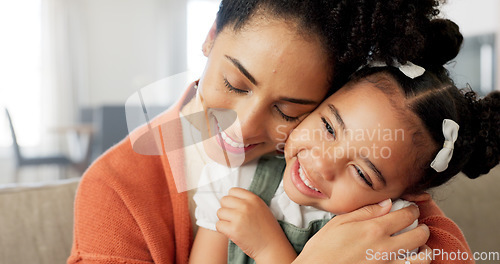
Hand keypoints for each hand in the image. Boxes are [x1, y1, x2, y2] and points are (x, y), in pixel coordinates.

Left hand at [216, 187, 296, 262]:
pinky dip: (222, 230)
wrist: (272, 246)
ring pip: (219, 212)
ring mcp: (239, 217)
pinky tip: (231, 232)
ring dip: (224, 219)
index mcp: (254, 199)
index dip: (232, 199)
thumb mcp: (262, 208)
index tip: (236, 207)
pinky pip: (218, 225)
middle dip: (227, 209)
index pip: (233, 191)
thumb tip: (230, 198)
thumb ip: (248, 201)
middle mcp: (246, 206)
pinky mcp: (233, 230)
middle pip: (224, 200)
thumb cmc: (267, 229)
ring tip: (233, 225)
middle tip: (233, 218)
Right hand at [293, 200, 430, 263]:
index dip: (413, 209)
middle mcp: (384, 248)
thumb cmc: (322, 250)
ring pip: (422, 258)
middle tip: (418, 225)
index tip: (411, 209)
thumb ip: (365, 212)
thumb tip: (387, 203)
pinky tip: (409, 261)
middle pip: (419, 235)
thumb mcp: (339, 223)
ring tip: (420, 246)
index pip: (406, 215)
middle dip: (422, 227)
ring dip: (425, 250)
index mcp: (373, 229)